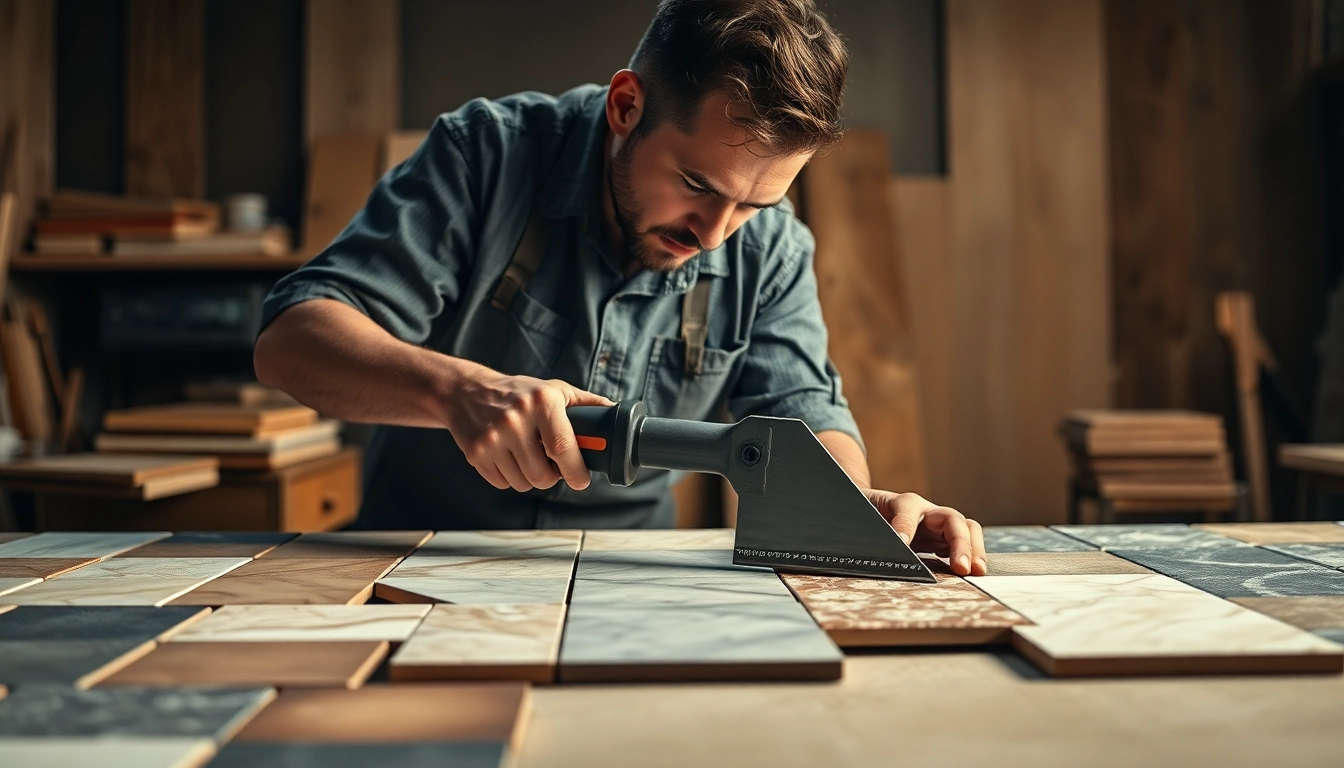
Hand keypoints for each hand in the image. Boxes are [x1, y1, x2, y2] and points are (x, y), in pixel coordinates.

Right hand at [445, 367, 612, 491]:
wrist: (467, 391)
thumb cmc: (518, 393)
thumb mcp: (554, 389)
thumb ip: (586, 404)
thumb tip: (616, 415)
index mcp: (541, 402)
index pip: (563, 447)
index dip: (576, 471)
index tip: (581, 479)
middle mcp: (516, 419)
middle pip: (543, 476)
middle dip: (553, 478)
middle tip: (552, 466)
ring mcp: (493, 438)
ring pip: (523, 484)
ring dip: (531, 478)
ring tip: (528, 457)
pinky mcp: (476, 453)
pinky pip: (503, 483)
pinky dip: (510, 477)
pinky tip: (509, 457)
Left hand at [863, 489, 985, 575]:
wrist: (871, 509)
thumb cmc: (866, 514)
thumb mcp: (862, 520)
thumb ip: (868, 532)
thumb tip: (871, 551)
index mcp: (901, 502)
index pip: (907, 508)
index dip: (905, 525)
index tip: (901, 543)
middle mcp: (925, 511)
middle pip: (951, 518)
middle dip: (959, 542)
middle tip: (961, 567)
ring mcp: (938, 524)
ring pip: (966, 529)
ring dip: (974, 549)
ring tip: (975, 571)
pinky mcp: (943, 539)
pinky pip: (964, 544)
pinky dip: (971, 557)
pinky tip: (972, 573)